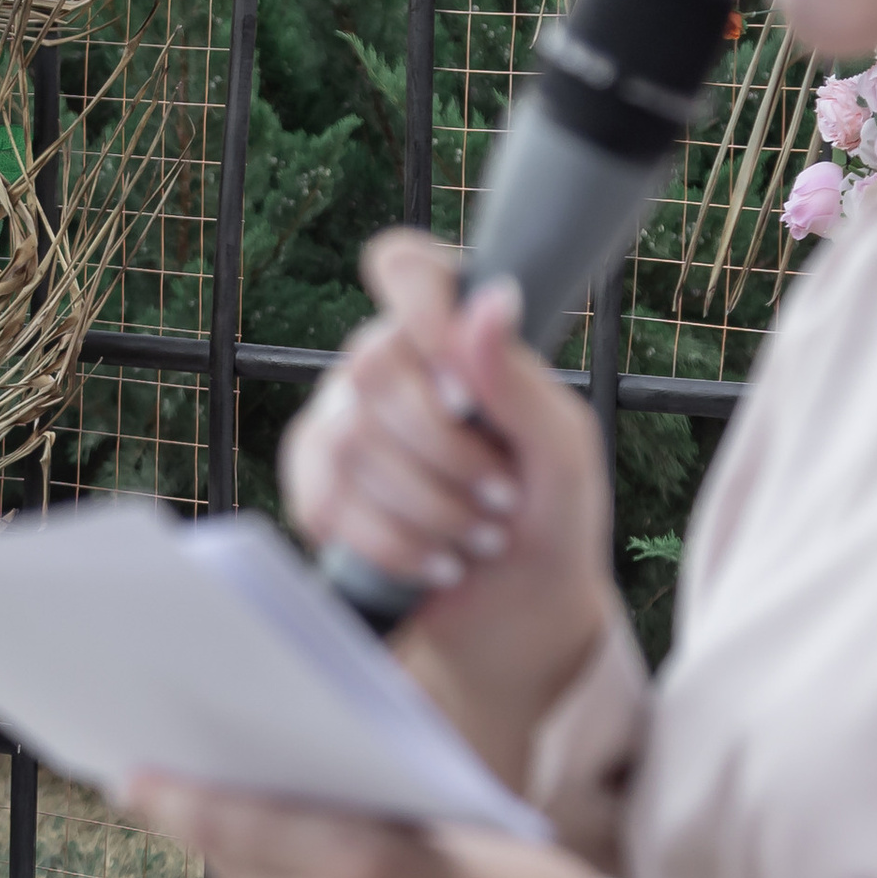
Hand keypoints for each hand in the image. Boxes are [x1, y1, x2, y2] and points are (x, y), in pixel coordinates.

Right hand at [284, 229, 621, 782]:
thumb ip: (520, 382)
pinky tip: (438, 561)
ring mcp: (340, 418)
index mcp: (452, 334)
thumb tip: (490, 301)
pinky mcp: (314, 481)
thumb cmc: (551, 516)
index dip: (421, 309)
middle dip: (448, 450)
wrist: (517, 609)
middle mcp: (386, 363)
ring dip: (431, 506)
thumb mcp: (562, 453)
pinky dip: (394, 542)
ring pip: (352, 438)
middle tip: (503, 496)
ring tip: (482, 535)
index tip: (468, 386)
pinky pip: (325, 498)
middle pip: (374, 365)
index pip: (405, 268)